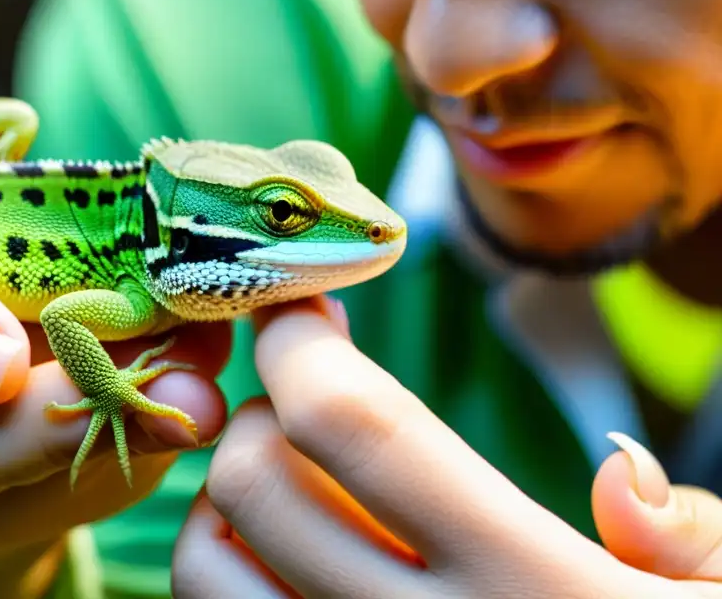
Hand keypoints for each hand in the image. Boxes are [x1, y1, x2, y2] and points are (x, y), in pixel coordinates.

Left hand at [173, 297, 721, 597]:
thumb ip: (690, 539)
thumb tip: (617, 472)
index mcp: (534, 588)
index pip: (357, 428)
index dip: (300, 345)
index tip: (300, 310)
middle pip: (256, 483)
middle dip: (260, 408)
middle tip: (306, 395)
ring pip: (207, 571)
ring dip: (228, 498)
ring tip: (291, 476)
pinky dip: (230, 573)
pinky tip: (289, 558)